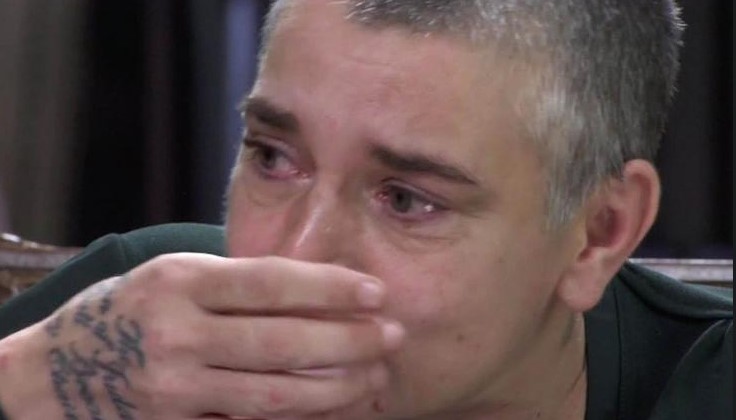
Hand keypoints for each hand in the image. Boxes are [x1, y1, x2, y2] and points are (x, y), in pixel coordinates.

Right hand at [0, 253, 403, 418]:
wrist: (52, 371)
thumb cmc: (131, 310)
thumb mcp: (174, 277)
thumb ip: (236, 284)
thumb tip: (320, 291)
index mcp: (178, 282)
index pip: (270, 282)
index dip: (330, 286)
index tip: (375, 290)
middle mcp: (176, 335)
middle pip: (281, 342)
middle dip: (347, 340)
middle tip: (392, 335)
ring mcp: (173, 390)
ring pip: (273, 395)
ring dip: (335, 388)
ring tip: (374, 377)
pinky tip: (332, 411)